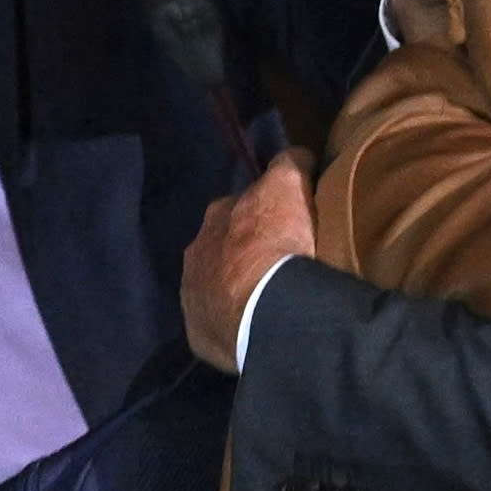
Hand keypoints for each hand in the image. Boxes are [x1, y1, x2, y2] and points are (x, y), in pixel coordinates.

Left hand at [180, 149, 316, 370]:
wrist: (264, 309)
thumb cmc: (276, 242)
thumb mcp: (288, 185)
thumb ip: (289, 164)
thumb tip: (296, 156)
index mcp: (217, 216)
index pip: (241, 206)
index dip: (264, 213)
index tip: (285, 222)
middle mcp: (196, 252)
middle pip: (223, 246)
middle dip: (244, 251)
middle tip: (278, 263)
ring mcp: (193, 296)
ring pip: (216, 285)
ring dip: (236, 288)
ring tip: (268, 298)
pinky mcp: (200, 334)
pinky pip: (218, 324)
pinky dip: (234, 322)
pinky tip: (255, 326)